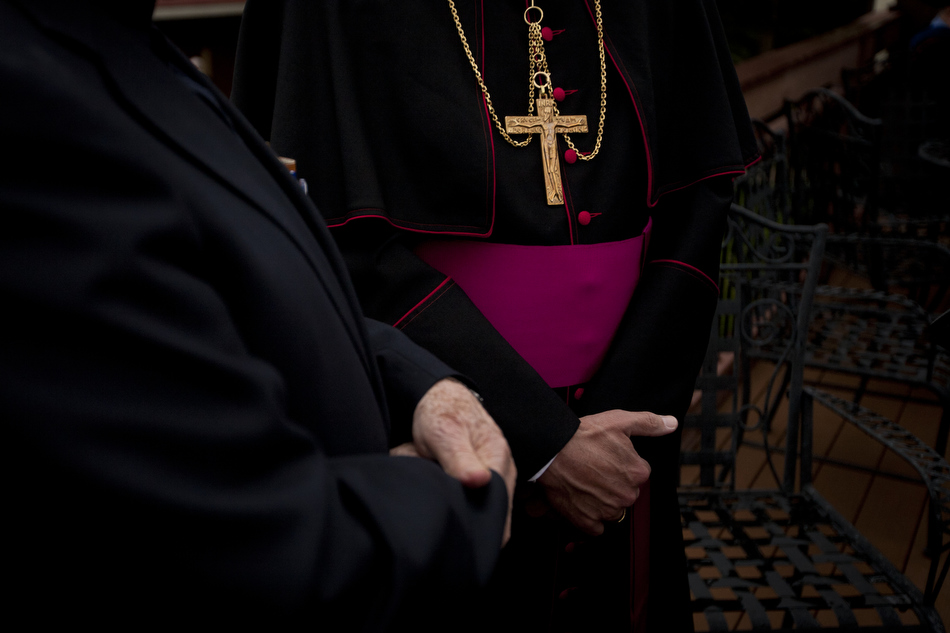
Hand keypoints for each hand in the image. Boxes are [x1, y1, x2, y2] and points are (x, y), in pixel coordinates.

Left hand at [390, 378, 515, 543]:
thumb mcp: (444, 433)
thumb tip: (479, 482)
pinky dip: (464, 505)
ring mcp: (496, 474)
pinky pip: (479, 501)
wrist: (440, 397)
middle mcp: (504, 469)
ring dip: (467, 514)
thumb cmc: (442, 412)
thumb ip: (460, 459)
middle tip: (449, 530)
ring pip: (486, 509)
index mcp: (499, 458)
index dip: (481, 526)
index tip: (460, 535)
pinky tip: (451, 505)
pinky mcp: (484, 478)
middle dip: (474, 524)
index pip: (499, 508)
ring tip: (449, 516)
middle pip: (495, 513)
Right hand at [537, 410, 676, 535]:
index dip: (623, 463)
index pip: (638, 473)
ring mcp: (607, 510)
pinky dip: (590, 517)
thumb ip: (649, 423)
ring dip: (602, 500)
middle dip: (614, 483)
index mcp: (638, 472)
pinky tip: (582, 499)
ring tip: (585, 481)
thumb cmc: (583, 436)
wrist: (551, 451)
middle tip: (595, 468)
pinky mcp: (588, 521)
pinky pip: (596, 527)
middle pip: (626, 492)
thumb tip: (671, 423)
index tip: (607, 457)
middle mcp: (626, 495)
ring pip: (612, 509)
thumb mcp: (619, 421)